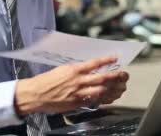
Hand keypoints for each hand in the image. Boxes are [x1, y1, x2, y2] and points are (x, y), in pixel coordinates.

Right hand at [14, 56, 128, 114]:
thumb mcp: (62, 69)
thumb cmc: (46, 81)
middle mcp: (78, 81)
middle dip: (115, 76)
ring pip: (101, 90)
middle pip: (102, 78)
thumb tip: (89, 68)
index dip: (106, 60)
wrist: (36, 94)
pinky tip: (110, 97)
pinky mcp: (77, 103)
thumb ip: (76, 70)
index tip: (115, 57)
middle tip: (124, 74)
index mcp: (74, 69)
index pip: (94, 63)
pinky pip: (94, 101)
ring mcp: (78, 93)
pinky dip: (104, 99)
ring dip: (113, 88)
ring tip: (121, 86)